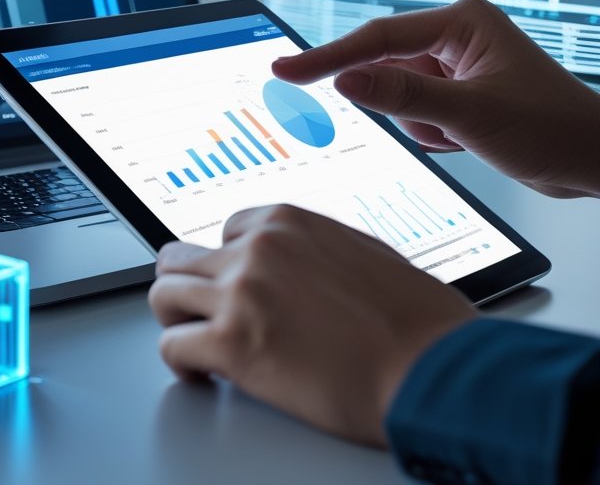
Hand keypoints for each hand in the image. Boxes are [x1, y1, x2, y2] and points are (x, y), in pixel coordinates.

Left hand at [149, 205, 475, 445]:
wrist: (435, 371)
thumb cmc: (421, 324)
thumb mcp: (366, 254)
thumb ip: (316, 252)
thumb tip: (300, 266)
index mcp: (287, 223)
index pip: (224, 232)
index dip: (228, 266)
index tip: (232, 289)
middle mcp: (256, 250)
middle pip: (181, 259)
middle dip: (188, 289)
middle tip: (199, 316)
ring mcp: (239, 294)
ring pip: (164, 296)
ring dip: (176, 322)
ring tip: (195, 345)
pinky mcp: (231, 344)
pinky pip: (172, 346)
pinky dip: (181, 364)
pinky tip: (201, 375)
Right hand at [273, 0, 599, 197]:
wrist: (595, 161)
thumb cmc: (552, 129)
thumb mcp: (471, 115)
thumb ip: (403, 97)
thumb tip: (345, 80)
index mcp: (462, 22)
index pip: (376, 38)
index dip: (326, 58)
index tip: (285, 70)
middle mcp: (455, 36)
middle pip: (385, 68)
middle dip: (404, 106)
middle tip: (438, 124)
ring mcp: (455, 65)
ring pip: (398, 97)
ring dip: (423, 125)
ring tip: (467, 135)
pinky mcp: (456, 92)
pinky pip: (415, 114)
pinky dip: (432, 133)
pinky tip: (468, 140)